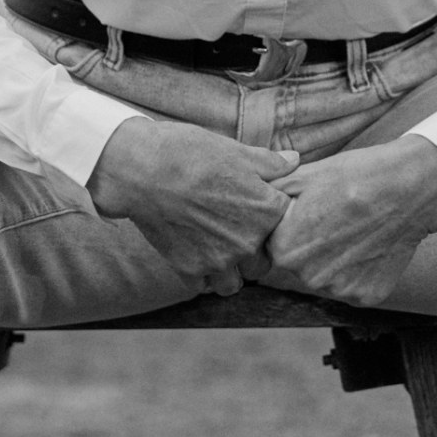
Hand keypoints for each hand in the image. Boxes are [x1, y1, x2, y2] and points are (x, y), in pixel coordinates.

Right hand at [87, 116, 298, 293]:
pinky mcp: (191, 269)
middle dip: (254, 250)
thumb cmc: (190, 153)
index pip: (287, 223)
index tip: (256, 208)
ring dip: (230, 271)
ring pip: (236, 282)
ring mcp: (220, 259)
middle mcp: (249, 241)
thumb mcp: (236, 151)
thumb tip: (294, 160)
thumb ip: (269, 163)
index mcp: (268, 211)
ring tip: (216, 250)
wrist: (142, 170)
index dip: (272, 215)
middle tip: (235, 231)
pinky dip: (202, 274)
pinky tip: (193, 253)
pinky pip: (205, 285)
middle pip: (264, 261)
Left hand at [265, 134, 436, 304]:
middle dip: (309, 244)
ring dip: (333, 259)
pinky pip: (352, 285)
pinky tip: (369, 244)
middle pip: (298, 265)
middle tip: (334, 218)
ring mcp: (339, 291)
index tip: (309, 211)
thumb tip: (246, 197)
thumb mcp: (303, 175)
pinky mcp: (366, 297)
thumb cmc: (355, 175)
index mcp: (284, 249)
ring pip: (325, 276)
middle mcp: (307, 278)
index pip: (273, 244)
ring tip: (354, 229)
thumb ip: (269, 193)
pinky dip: (358, 270)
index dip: (289, 226)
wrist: (411, 187)